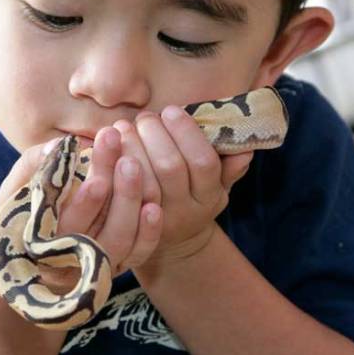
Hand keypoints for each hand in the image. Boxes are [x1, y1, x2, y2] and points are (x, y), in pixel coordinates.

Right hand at [0, 129, 162, 290]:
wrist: (31, 257)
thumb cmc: (20, 212)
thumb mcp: (14, 188)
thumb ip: (32, 166)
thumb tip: (57, 146)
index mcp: (42, 244)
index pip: (68, 223)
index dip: (86, 200)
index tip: (97, 167)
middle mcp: (71, 262)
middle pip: (101, 231)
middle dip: (115, 187)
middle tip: (119, 148)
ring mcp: (97, 265)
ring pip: (122, 241)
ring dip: (131, 202)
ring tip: (134, 163)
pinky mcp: (117, 265)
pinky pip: (138, 253)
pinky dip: (149, 233)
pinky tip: (154, 206)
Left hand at [116, 105, 253, 268]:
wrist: (172, 244)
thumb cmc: (194, 198)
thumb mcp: (218, 187)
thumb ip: (230, 167)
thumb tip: (246, 149)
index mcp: (209, 196)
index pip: (203, 162)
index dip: (186, 132)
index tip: (171, 110)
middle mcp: (185, 210)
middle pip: (170, 167)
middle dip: (155, 134)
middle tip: (145, 116)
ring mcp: (155, 219)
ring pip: (142, 179)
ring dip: (131, 146)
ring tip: (124, 126)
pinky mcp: (128, 222)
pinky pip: (118, 191)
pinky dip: (110, 164)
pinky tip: (108, 144)